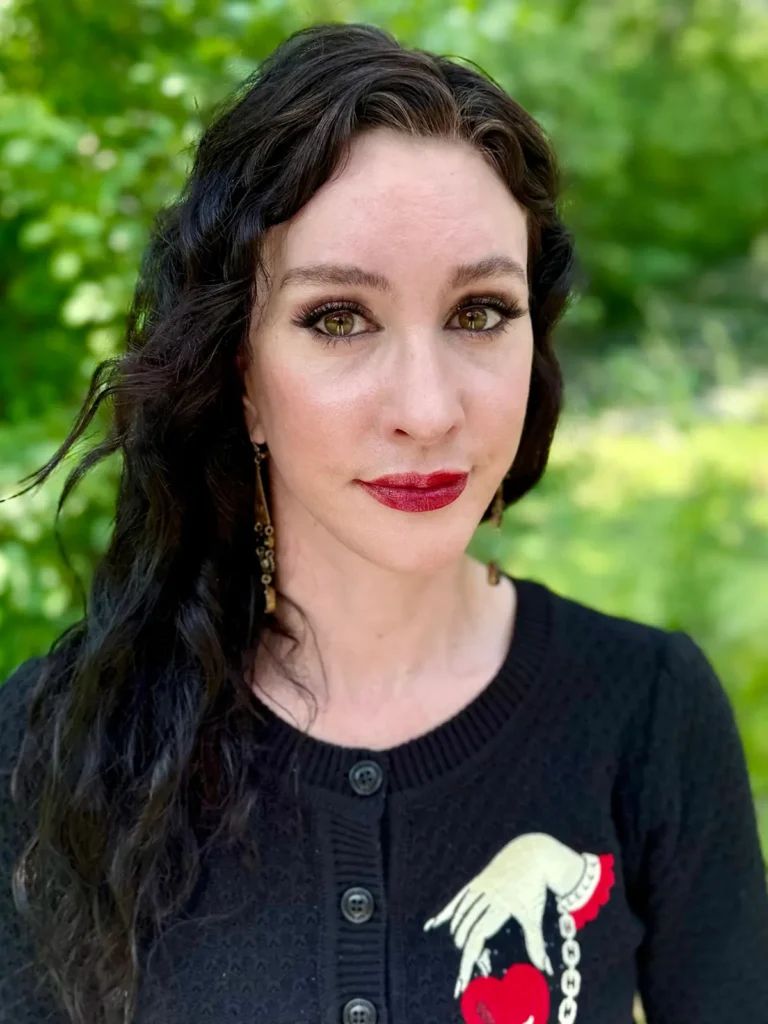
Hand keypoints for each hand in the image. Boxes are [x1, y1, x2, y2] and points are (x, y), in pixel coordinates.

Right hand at [424, 832, 585, 997]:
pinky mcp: (477, 881)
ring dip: (458, 932)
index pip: (478, 935)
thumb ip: (535, 942)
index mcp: (499, 904)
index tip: (463, 976)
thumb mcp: (535, 915)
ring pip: (462, 913)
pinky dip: (448, 911)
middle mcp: (486, 895)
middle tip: (469, 967)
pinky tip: (436, 923)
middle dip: (465, 948)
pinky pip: (459, 898)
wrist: (532, 854)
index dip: (469, 957)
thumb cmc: (534, 888)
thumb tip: (544, 967)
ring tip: (461, 948)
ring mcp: (479, 886)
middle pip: (467, 926)